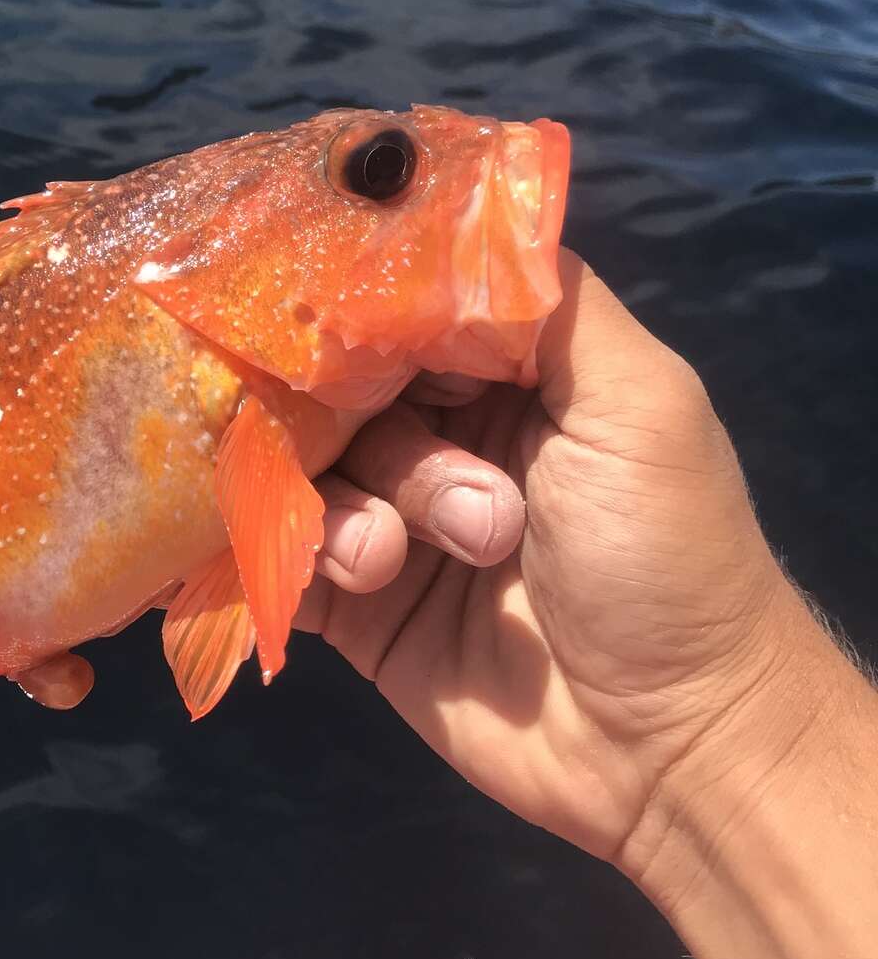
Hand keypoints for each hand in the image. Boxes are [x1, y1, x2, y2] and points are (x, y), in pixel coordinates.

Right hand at [298, 249, 829, 875]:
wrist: (670, 747)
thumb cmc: (667, 557)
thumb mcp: (640, 400)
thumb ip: (550, 300)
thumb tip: (451, 211)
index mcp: (513, 374)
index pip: (408, 304)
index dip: (363, 300)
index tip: (319, 303)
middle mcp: (447, 433)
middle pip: (343, 380)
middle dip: (360, 416)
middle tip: (381, 442)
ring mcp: (396, 518)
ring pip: (311, 466)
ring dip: (356, 501)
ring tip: (399, 555)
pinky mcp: (358, 604)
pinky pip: (288, 552)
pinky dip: (305, 552)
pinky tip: (359, 574)